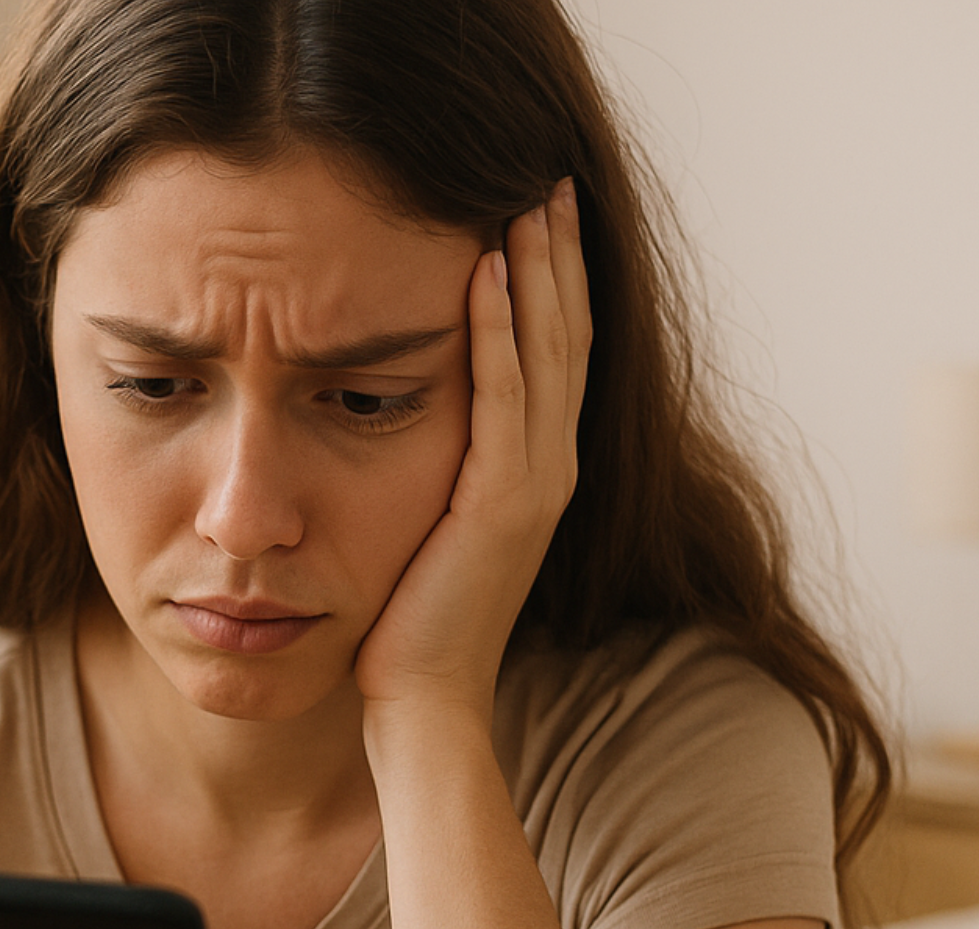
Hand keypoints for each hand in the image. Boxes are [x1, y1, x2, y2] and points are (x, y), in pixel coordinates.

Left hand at [354, 179, 590, 717]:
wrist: (421, 699)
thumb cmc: (411, 620)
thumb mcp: (434, 519)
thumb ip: (445, 463)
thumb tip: (411, 406)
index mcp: (539, 469)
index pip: (556, 352)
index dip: (556, 281)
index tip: (540, 213)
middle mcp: (552, 467)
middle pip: (567, 335)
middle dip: (559, 255)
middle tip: (547, 180)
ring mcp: (535, 484)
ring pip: (547, 352)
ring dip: (538, 272)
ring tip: (526, 201)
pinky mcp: (501, 502)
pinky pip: (502, 396)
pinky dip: (498, 330)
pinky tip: (484, 273)